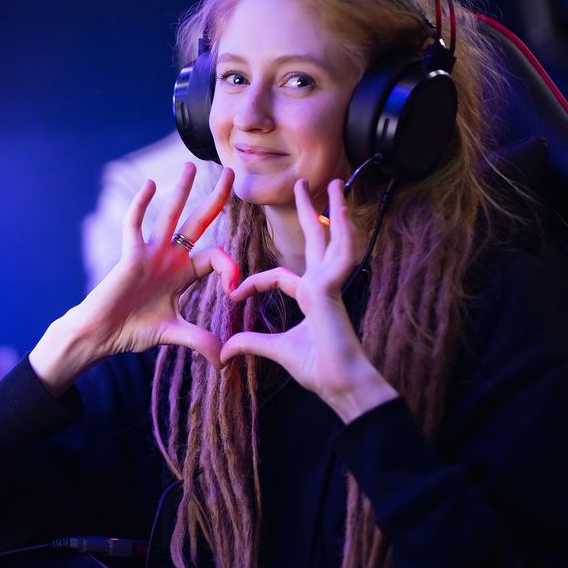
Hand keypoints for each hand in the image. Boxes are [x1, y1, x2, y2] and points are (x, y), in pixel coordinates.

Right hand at [30, 163, 237, 395]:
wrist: (102, 334)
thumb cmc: (133, 331)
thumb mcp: (175, 334)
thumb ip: (201, 341)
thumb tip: (227, 361)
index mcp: (183, 274)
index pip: (216, 256)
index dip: (230, 268)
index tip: (235, 290)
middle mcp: (169, 257)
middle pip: (198, 222)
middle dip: (216, 199)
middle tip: (231, 173)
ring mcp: (149, 253)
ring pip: (170, 216)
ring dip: (182, 191)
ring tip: (192, 165)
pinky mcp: (129, 255)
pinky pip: (135, 225)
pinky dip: (141, 205)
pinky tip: (149, 185)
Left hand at [219, 179, 397, 422]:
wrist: (342, 384)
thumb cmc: (318, 370)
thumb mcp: (275, 351)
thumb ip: (251, 344)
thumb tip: (225, 351)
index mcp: (311, 298)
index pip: (280, 278)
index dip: (255, 283)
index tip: (233, 294)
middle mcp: (323, 286)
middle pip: (317, 242)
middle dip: (311, 214)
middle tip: (306, 186)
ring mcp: (329, 285)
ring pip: (333, 240)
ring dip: (335, 211)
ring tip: (336, 183)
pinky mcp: (329, 290)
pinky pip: (336, 256)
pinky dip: (342, 232)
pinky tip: (341, 209)